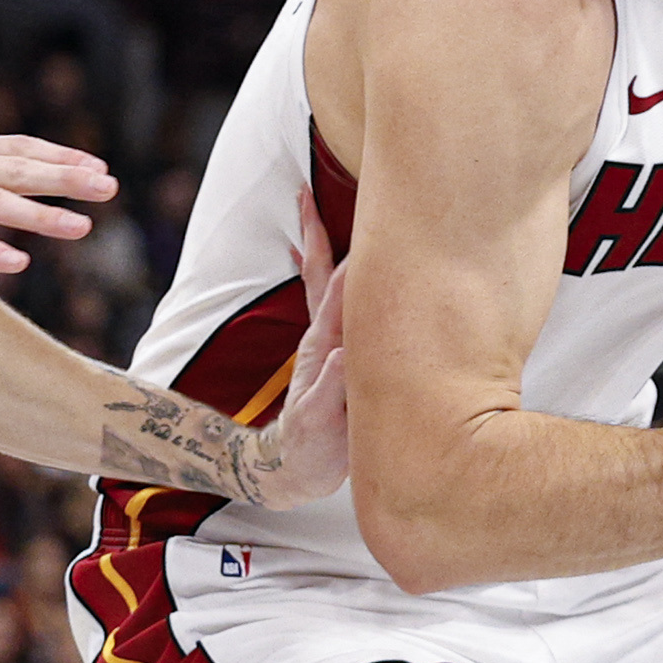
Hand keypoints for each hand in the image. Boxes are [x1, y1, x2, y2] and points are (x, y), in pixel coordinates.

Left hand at [252, 185, 349, 505]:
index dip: (353, 262)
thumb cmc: (311, 450)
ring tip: (310, 208)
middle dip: (317, 234)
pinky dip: (319, 273)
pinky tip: (316, 257)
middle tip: (305, 192)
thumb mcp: (322, 426)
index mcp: (325, 349)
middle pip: (322, 276)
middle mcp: (323, 338)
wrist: (292, 469)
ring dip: (317, 243)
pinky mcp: (330, 352)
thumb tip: (344, 355)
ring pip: (324, 283)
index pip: (340, 296)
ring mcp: (324, 343)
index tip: (370, 226)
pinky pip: (327, 303)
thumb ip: (331, 392)